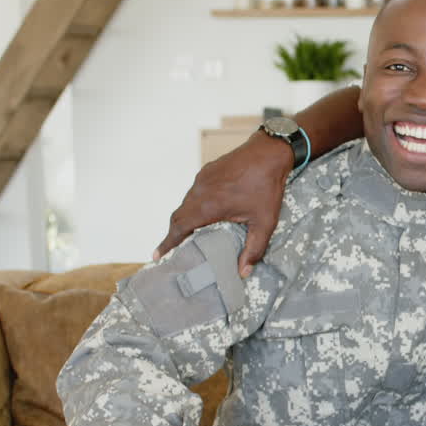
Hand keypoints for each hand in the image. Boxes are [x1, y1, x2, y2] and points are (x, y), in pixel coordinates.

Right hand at [154, 131, 293, 276]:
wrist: (269, 152)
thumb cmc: (267, 187)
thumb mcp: (264, 222)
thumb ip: (254, 249)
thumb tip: (243, 272)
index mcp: (208, 206)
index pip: (179, 228)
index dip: (167, 243)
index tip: (156, 255)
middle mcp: (199, 192)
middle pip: (178, 216)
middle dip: (174, 234)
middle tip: (172, 249)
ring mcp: (202, 179)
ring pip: (186, 203)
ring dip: (184, 219)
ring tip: (189, 234)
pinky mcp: (207, 172)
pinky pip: (194, 192)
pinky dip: (193, 206)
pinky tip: (204, 213)